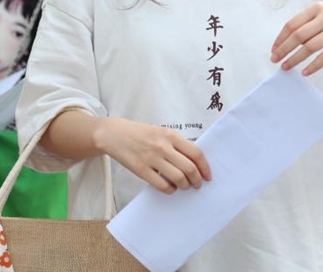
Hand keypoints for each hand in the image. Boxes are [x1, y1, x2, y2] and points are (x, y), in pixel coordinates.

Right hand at [94, 118, 211, 194]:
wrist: (114, 134)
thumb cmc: (140, 133)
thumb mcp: (161, 131)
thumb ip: (176, 144)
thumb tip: (194, 162)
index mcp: (170, 135)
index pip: (196, 153)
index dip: (205, 167)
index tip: (208, 176)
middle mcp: (163, 146)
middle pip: (189, 168)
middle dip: (197, 180)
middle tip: (197, 184)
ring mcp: (152, 158)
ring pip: (178, 178)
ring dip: (185, 186)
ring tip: (184, 186)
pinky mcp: (141, 170)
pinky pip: (162, 185)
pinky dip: (170, 190)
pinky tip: (170, 188)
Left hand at [270, 2, 322, 75]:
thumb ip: (306, 24)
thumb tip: (283, 42)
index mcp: (316, 8)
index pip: (292, 24)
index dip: (280, 38)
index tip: (273, 50)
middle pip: (298, 36)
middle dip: (284, 49)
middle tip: (274, 60)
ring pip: (309, 47)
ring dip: (295, 59)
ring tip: (285, 67)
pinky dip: (313, 66)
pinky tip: (304, 72)